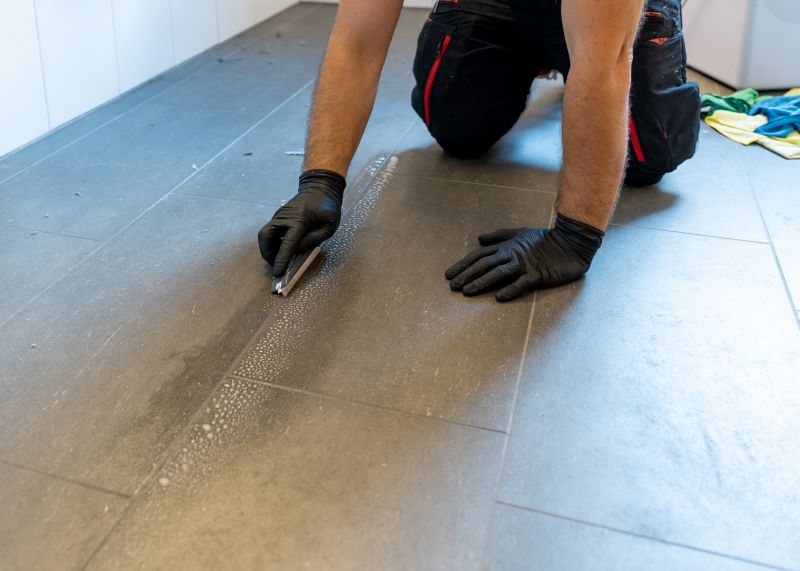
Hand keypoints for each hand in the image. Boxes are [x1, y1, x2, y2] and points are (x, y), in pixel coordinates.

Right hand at [258, 169, 345, 276]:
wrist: (320, 187)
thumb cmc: (327, 206)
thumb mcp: (330, 224)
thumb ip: (316, 238)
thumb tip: (299, 249)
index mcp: (299, 220)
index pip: (287, 243)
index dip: (282, 259)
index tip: (277, 273)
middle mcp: (284, 218)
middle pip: (265, 237)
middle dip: (267, 253)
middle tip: (276, 264)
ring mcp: (279, 216)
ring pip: (265, 234)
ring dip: (268, 248)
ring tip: (279, 257)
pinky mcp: (278, 216)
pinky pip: (271, 231)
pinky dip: (272, 242)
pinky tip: (282, 247)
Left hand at [445, 214, 604, 301]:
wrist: (571, 243)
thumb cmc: (544, 239)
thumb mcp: (520, 233)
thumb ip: (499, 236)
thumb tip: (479, 239)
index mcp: (507, 246)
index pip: (480, 255)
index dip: (463, 265)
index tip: (449, 275)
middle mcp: (512, 254)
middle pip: (484, 264)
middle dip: (467, 275)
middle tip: (452, 286)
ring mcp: (525, 265)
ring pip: (498, 273)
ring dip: (481, 282)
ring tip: (467, 291)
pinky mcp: (538, 275)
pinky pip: (522, 283)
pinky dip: (510, 290)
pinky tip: (498, 298)